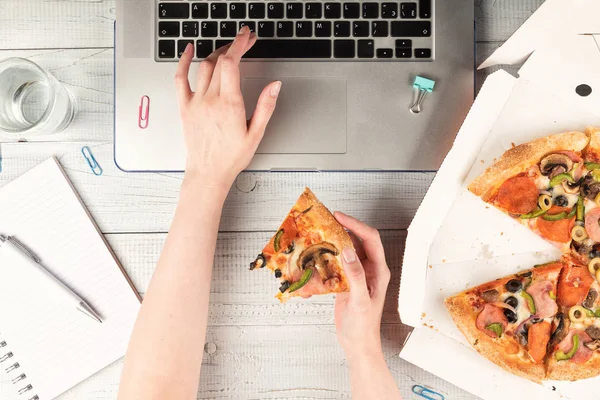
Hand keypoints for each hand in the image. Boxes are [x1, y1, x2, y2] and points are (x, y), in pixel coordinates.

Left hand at [175, 27, 280, 191]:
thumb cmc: (231, 157)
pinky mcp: (185, 107)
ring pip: (204, 66)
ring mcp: (195, 102)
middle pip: (220, 60)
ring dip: (217, 53)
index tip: (248, 37)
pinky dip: (183, 61)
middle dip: (234, 45)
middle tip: (244, 40)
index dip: (240, 44)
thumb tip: (274, 85)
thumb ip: (266, 106)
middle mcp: (210, 100)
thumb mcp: (256, 133)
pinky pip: (180, 78)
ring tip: (229, 49)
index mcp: (229, 104)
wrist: (208, 173)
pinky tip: (189, 50)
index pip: (232, 63)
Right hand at [333, 212, 390, 362]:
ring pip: (346, 250)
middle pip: (358, 240)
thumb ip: (355, 276)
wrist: (357, 344)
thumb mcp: (360, 300)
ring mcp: (357, 274)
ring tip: (318, 234)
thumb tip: (348, 251)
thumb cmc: (363, 326)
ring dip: (333, 242)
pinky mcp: (345, 281)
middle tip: (326, 220)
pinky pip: (336, 263)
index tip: (339, 217)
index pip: (370, 239)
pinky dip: (326, 258)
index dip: (356, 225)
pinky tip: (314, 257)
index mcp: (378, 270)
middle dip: (343, 228)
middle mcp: (369, 269)